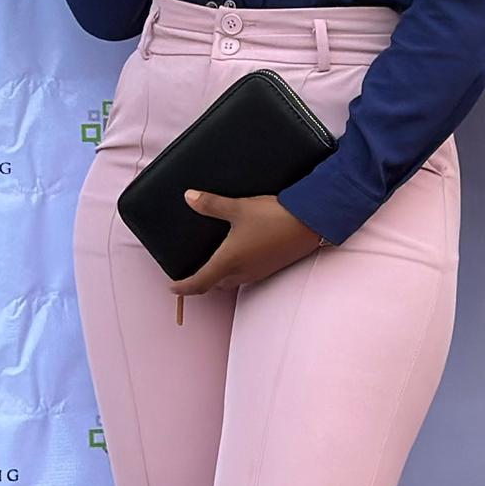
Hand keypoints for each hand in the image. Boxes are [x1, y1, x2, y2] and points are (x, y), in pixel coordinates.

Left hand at [172, 192, 322, 294]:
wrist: (310, 223)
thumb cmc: (275, 218)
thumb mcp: (239, 208)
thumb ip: (212, 204)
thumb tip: (189, 197)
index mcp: (229, 261)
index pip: (199, 283)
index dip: (183, 288)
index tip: (173, 287)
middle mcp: (242, 271)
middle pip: (216, 285)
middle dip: (202, 283)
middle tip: (192, 275)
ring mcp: (259, 271)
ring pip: (232, 281)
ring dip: (221, 278)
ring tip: (214, 265)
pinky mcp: (271, 267)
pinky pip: (248, 276)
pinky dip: (237, 272)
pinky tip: (240, 257)